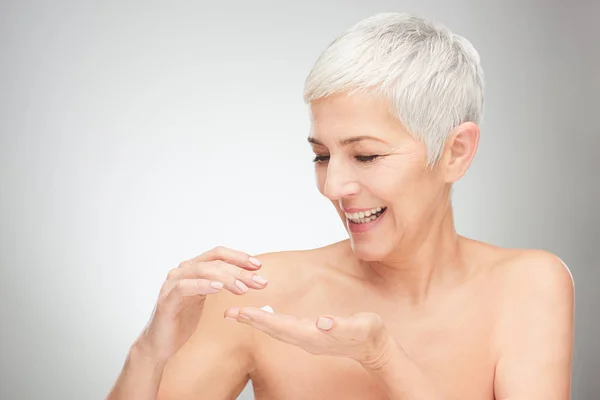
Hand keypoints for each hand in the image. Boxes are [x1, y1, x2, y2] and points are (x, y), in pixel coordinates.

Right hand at [134, 247, 267, 363]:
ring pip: (202, 270)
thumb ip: (219, 284)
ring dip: (226, 278)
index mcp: (192, 269)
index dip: (239, 257)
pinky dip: (202, 285)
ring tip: (243, 289)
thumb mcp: (205, 298)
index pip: (218, 254)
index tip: (258, 266)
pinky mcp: (166, 299)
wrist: (161, 344)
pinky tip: (217, 288)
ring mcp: (172, 283)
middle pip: (214, 262)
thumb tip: (247, 278)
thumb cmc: (183, 321)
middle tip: (259, 282)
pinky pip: (184, 286)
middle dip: (240, 270)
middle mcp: (182, 271)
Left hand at [224, 307, 396, 369]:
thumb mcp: (362, 326)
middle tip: (228, 313)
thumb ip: (342, 325)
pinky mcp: (310, 336)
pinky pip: (284, 328)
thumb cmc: (370, 335)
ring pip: (276, 330)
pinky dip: (269, 321)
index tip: (243, 313)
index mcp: (316, 336)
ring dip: (256, 321)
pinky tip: (261, 316)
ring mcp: (308, 339)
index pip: (283, 327)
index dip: (262, 319)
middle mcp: (307, 339)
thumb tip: (322, 322)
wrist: (376, 349)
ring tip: (238, 313)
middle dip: (251, 321)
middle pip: (273, 330)